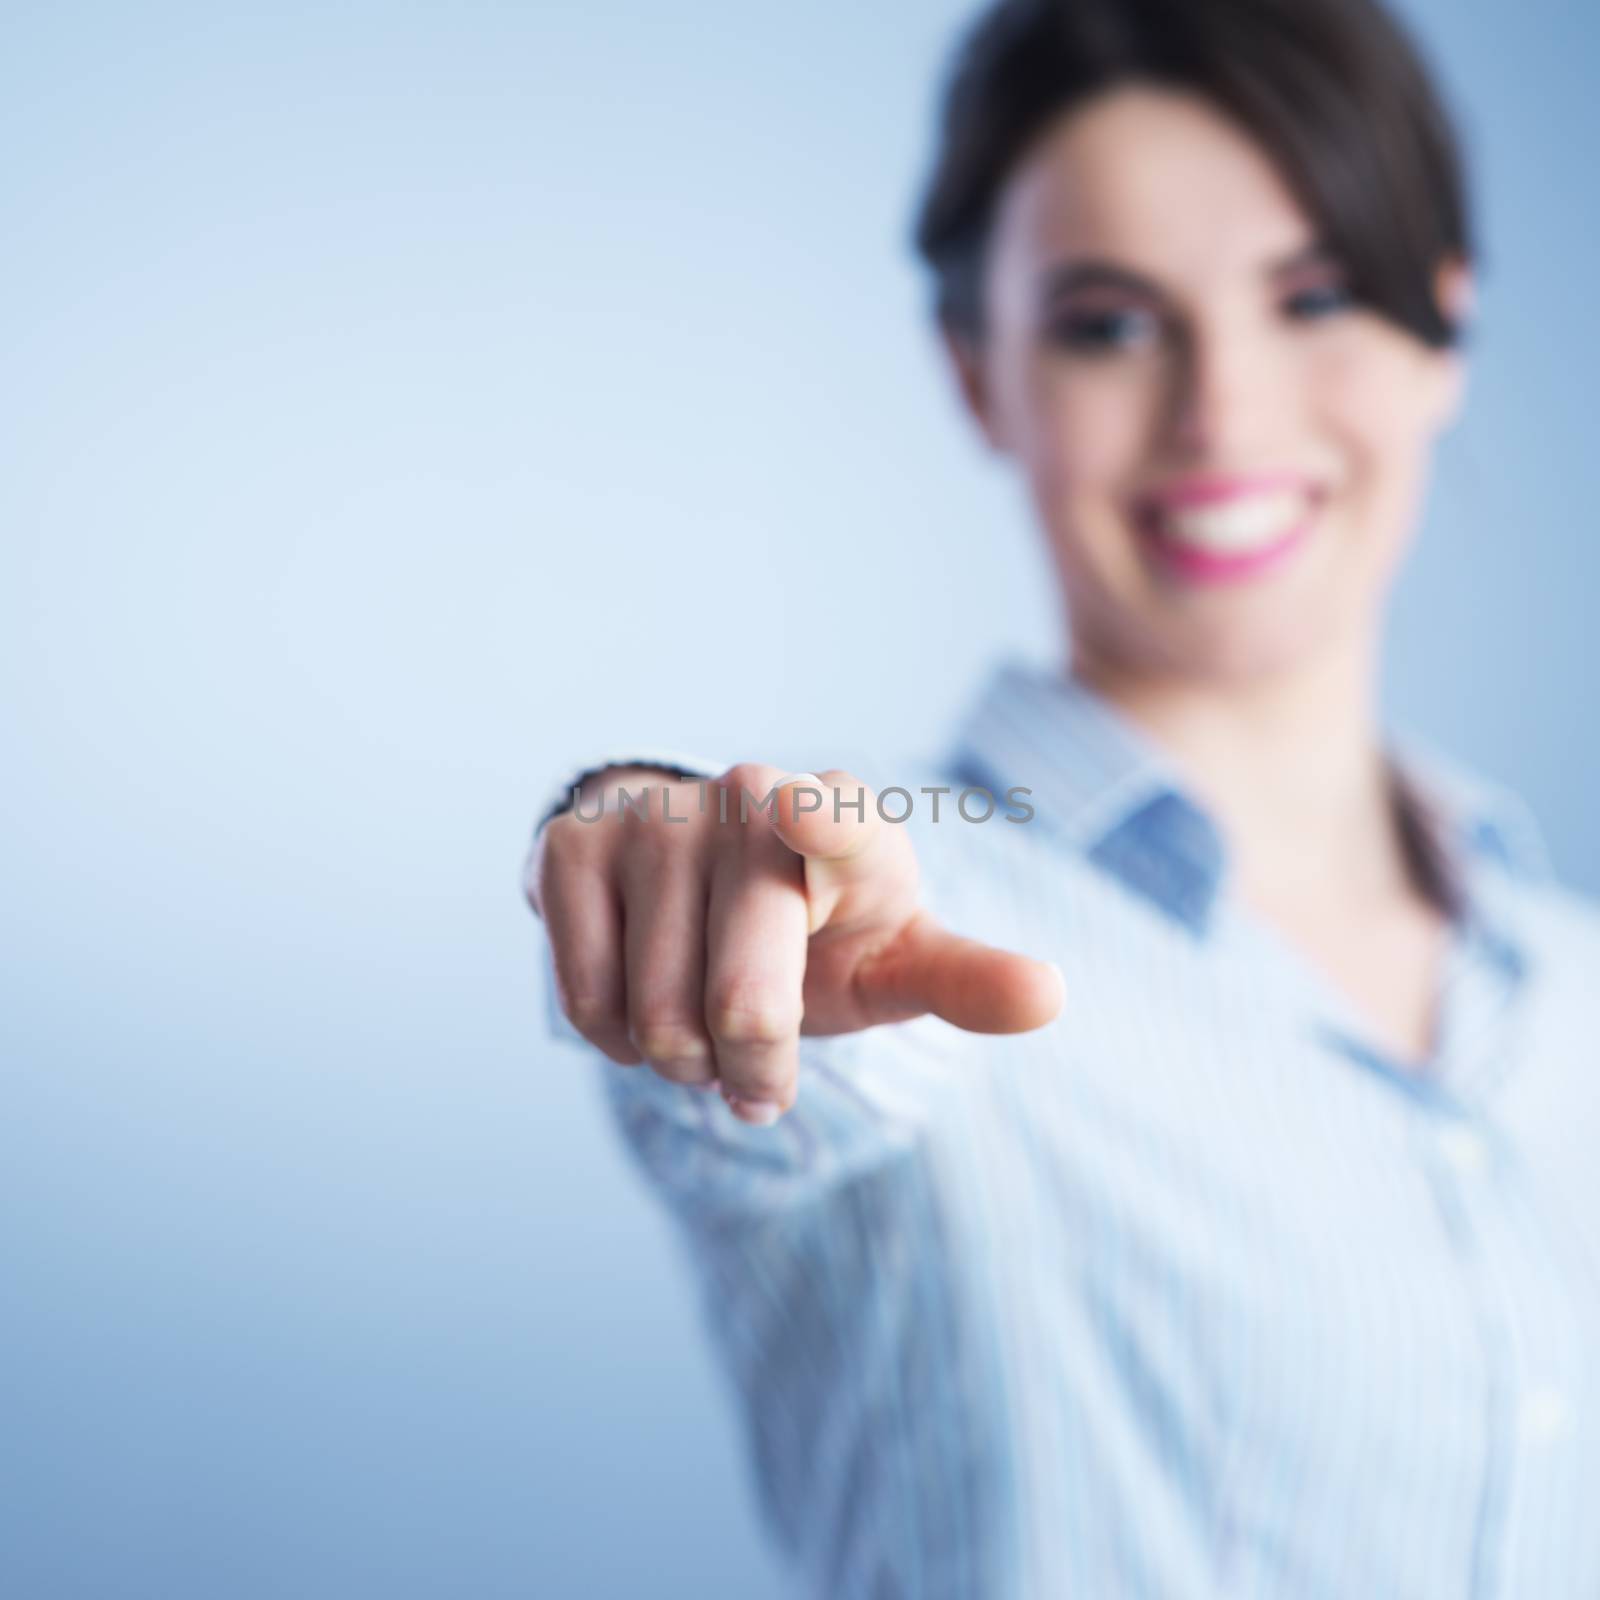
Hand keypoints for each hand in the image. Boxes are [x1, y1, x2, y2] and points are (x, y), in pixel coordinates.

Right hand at [525, 762, 1063, 1123]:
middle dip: (756, 1071)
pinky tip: (642, 1005)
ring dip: (683, 1061)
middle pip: (746, 1003)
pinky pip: (588, 999)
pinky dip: (617, 1039)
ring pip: (658, 1017)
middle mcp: (749, 797)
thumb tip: (1051, 997)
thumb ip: (967, 981)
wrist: (705, 880)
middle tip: (760, 1077)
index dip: (814, 819)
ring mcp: (655, 817)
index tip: (795, 813)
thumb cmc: (820, 929)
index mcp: (844, 818)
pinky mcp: (574, 842)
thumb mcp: (896, 955)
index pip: (832, 819)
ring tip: (703, 1029)